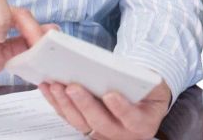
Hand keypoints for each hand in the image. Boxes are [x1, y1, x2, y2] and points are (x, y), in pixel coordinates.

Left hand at [40, 79, 171, 139]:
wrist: (145, 98)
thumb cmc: (149, 88)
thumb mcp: (153, 83)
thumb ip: (142, 80)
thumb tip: (119, 70)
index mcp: (143, 123)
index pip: (132, 119)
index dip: (121, 108)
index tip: (110, 94)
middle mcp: (123, 133)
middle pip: (101, 123)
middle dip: (85, 104)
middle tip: (73, 87)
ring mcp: (103, 133)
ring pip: (81, 123)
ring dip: (66, 104)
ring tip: (56, 85)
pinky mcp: (87, 128)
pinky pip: (70, 118)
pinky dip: (58, 103)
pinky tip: (49, 88)